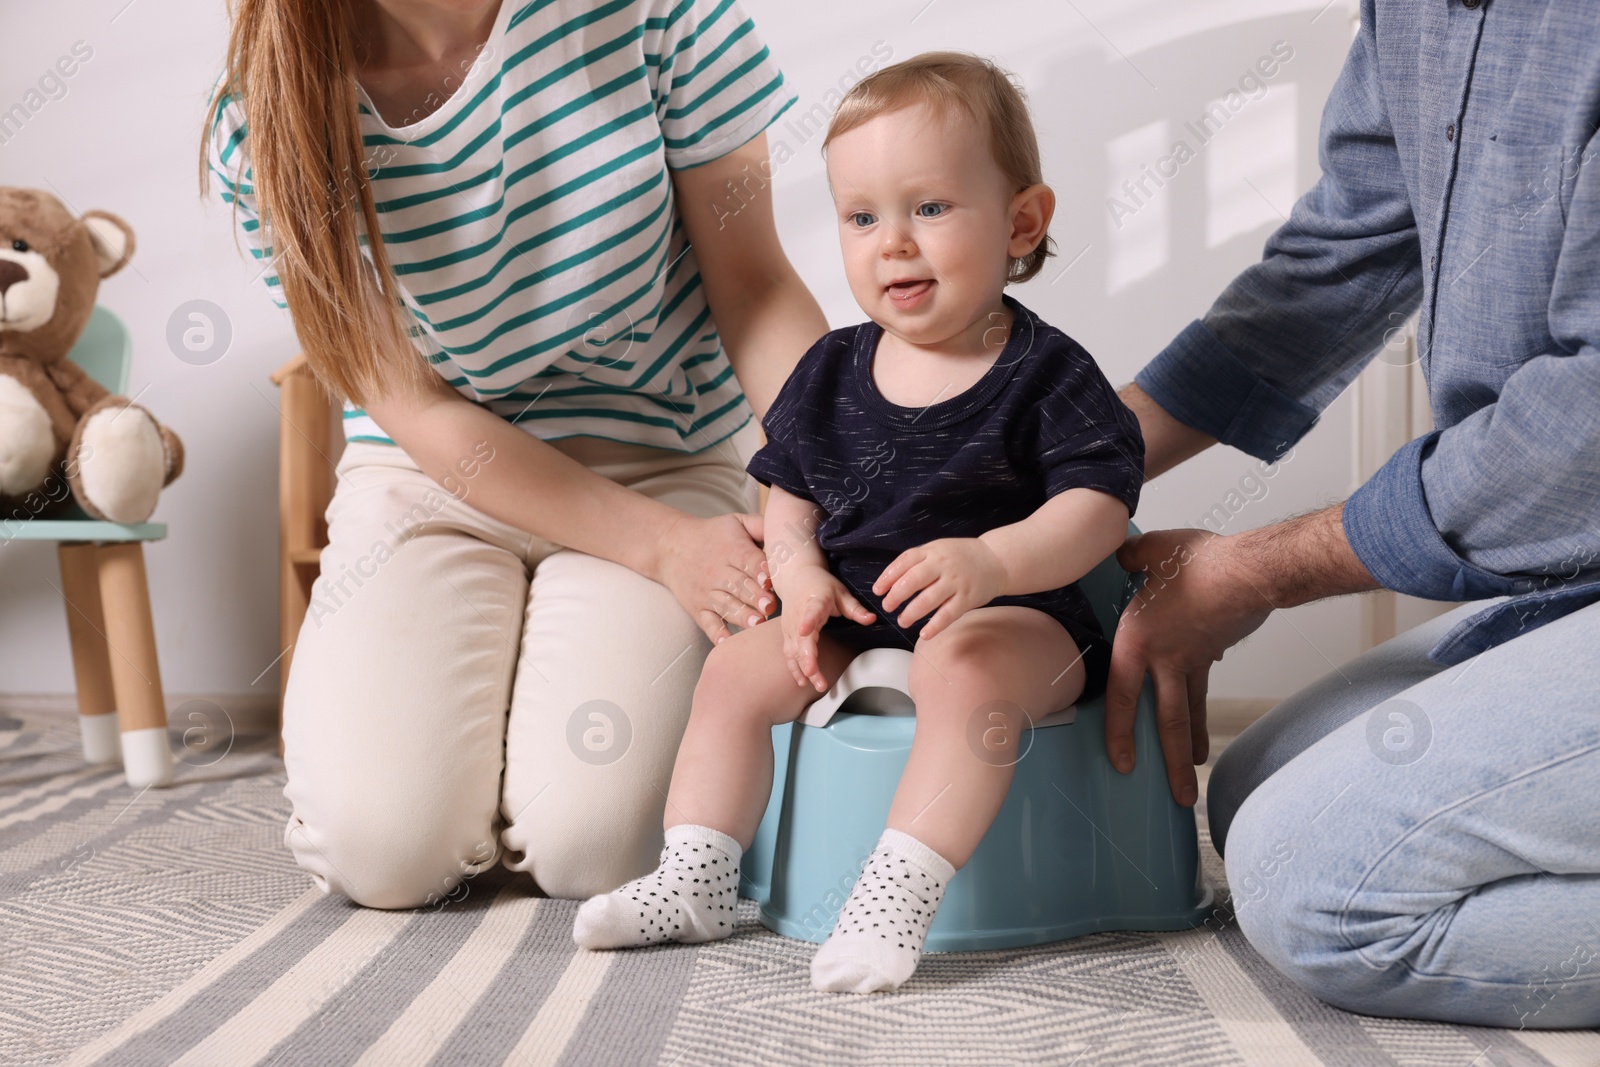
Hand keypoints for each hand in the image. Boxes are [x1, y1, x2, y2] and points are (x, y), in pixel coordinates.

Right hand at [656, 512, 774, 642]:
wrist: (670, 546)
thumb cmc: (713, 535)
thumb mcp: (736, 522)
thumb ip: (761, 525)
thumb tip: (785, 527)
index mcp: (732, 550)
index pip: (747, 560)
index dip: (759, 569)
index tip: (769, 578)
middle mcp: (718, 572)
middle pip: (739, 585)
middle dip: (755, 596)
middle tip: (769, 605)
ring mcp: (707, 593)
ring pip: (726, 606)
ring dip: (742, 615)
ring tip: (756, 623)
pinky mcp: (698, 609)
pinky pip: (708, 624)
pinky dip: (717, 634)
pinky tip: (727, 643)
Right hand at [775, 564, 874, 690]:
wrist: (796, 576)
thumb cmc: (820, 585)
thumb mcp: (841, 592)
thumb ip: (856, 608)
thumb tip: (872, 619)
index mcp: (813, 603)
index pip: (810, 613)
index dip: (807, 622)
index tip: (804, 631)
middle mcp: (798, 616)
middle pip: (801, 641)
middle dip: (808, 662)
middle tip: (819, 680)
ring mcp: (790, 626)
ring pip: (793, 651)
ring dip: (803, 669)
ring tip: (816, 685)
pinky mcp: (787, 633)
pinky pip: (789, 653)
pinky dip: (794, 668)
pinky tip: (802, 682)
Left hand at [872, 537, 1004, 640]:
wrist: (996, 559)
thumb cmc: (961, 556)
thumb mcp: (938, 549)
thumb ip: (918, 561)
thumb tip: (891, 581)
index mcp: (932, 551)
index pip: (904, 562)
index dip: (888, 577)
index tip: (877, 590)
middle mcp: (943, 565)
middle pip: (913, 580)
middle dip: (896, 595)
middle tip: (887, 607)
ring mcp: (956, 582)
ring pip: (928, 599)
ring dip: (912, 613)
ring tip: (902, 621)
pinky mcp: (968, 598)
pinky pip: (948, 614)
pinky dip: (935, 626)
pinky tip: (924, 634)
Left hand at [1106, 528, 1272, 806]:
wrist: (1249, 569)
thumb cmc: (1198, 561)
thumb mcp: (1151, 552)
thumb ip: (1129, 558)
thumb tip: (1118, 554)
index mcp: (1138, 642)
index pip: (1122, 698)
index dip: (1121, 734)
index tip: (1123, 765)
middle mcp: (1164, 660)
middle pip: (1168, 722)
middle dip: (1173, 764)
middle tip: (1180, 799)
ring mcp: (1193, 661)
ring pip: (1191, 711)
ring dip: (1193, 744)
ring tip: (1195, 769)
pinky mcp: (1214, 654)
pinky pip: (1205, 686)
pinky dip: (1203, 700)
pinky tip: (1203, 710)